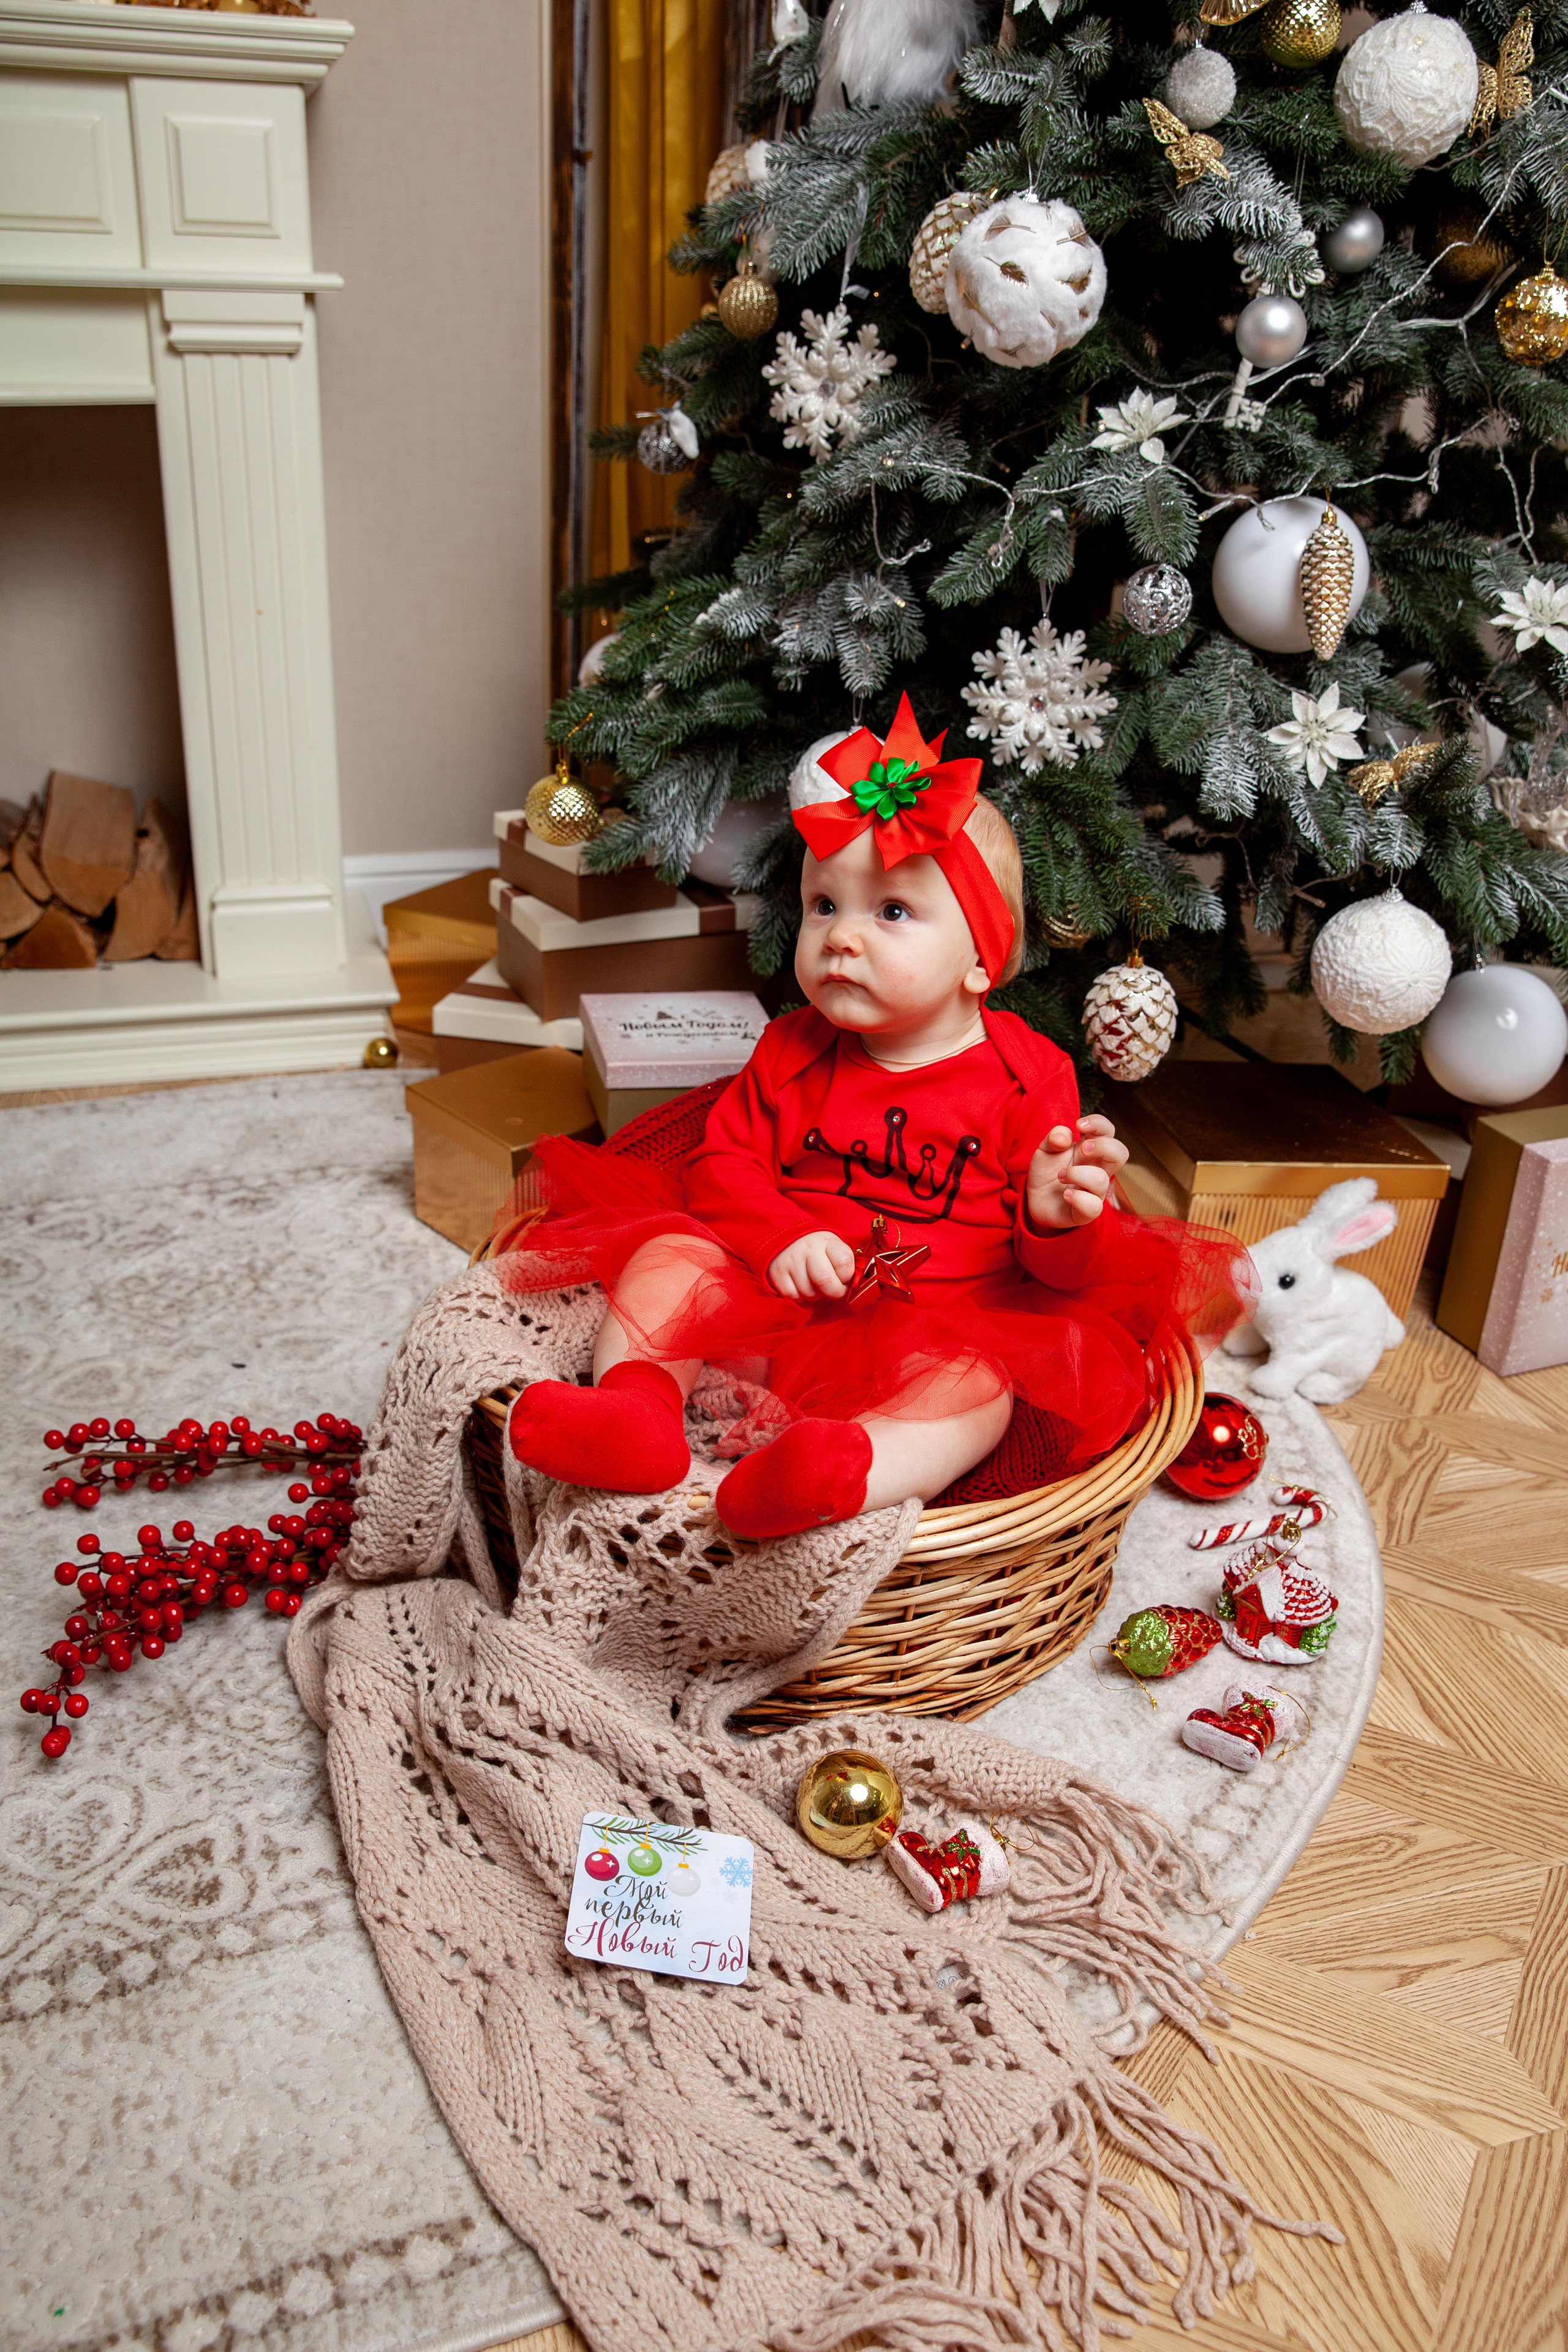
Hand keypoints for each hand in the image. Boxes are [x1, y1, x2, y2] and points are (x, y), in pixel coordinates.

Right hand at [767, 1231, 856, 1300]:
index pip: (844, 1261)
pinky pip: (793, 1296)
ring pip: (809, 1292)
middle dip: (833, 1292)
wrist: (786, 1238)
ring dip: (815, 1295)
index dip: (847, 1276)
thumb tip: (850, 1287)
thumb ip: (844, 1265)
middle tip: (832, 1289)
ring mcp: (791, 1260)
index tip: (843, 1277)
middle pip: (825, 1280)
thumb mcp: (833, 1248)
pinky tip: (799, 1285)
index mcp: (828, 1241)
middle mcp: (808, 1248)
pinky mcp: (777, 1272)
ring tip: (813, 1284)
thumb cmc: (817, 1250)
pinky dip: (799, 1296)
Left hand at [1026, 1113, 1128, 1230]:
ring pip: (1101, 1180)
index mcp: (1090, 1149)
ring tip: (1060, 1175)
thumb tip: (1065, 1137)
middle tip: (1082, 1149)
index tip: (1079, 1125)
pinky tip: (1065, 1195)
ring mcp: (1095, 1191)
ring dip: (1076, 1174)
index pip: (1107, 1131)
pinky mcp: (1088, 1211)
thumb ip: (1054, 1138)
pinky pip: (1094, 1206)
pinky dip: (1077, 1198)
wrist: (1035, 1200)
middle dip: (1103, 1147)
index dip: (1099, 1124)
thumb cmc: (1047, 1172)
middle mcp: (1098, 1168)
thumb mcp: (1045, 1150)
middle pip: (1121, 1153)